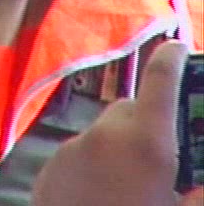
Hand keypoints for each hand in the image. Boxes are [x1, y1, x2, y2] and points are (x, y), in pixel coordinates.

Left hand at [34, 40, 203, 205]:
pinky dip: (99, 165)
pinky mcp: (50, 170)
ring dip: (124, 147)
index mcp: (145, 142)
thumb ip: (199, 186)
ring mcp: (71, 151)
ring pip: (105, 134)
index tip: (178, 47)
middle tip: (172, 154)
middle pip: (132, 109)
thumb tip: (202, 173)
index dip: (172, 60)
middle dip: (152, 121)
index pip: (160, 81)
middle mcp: (103, 136)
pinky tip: (109, 196)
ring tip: (139, 186)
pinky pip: (81, 155)